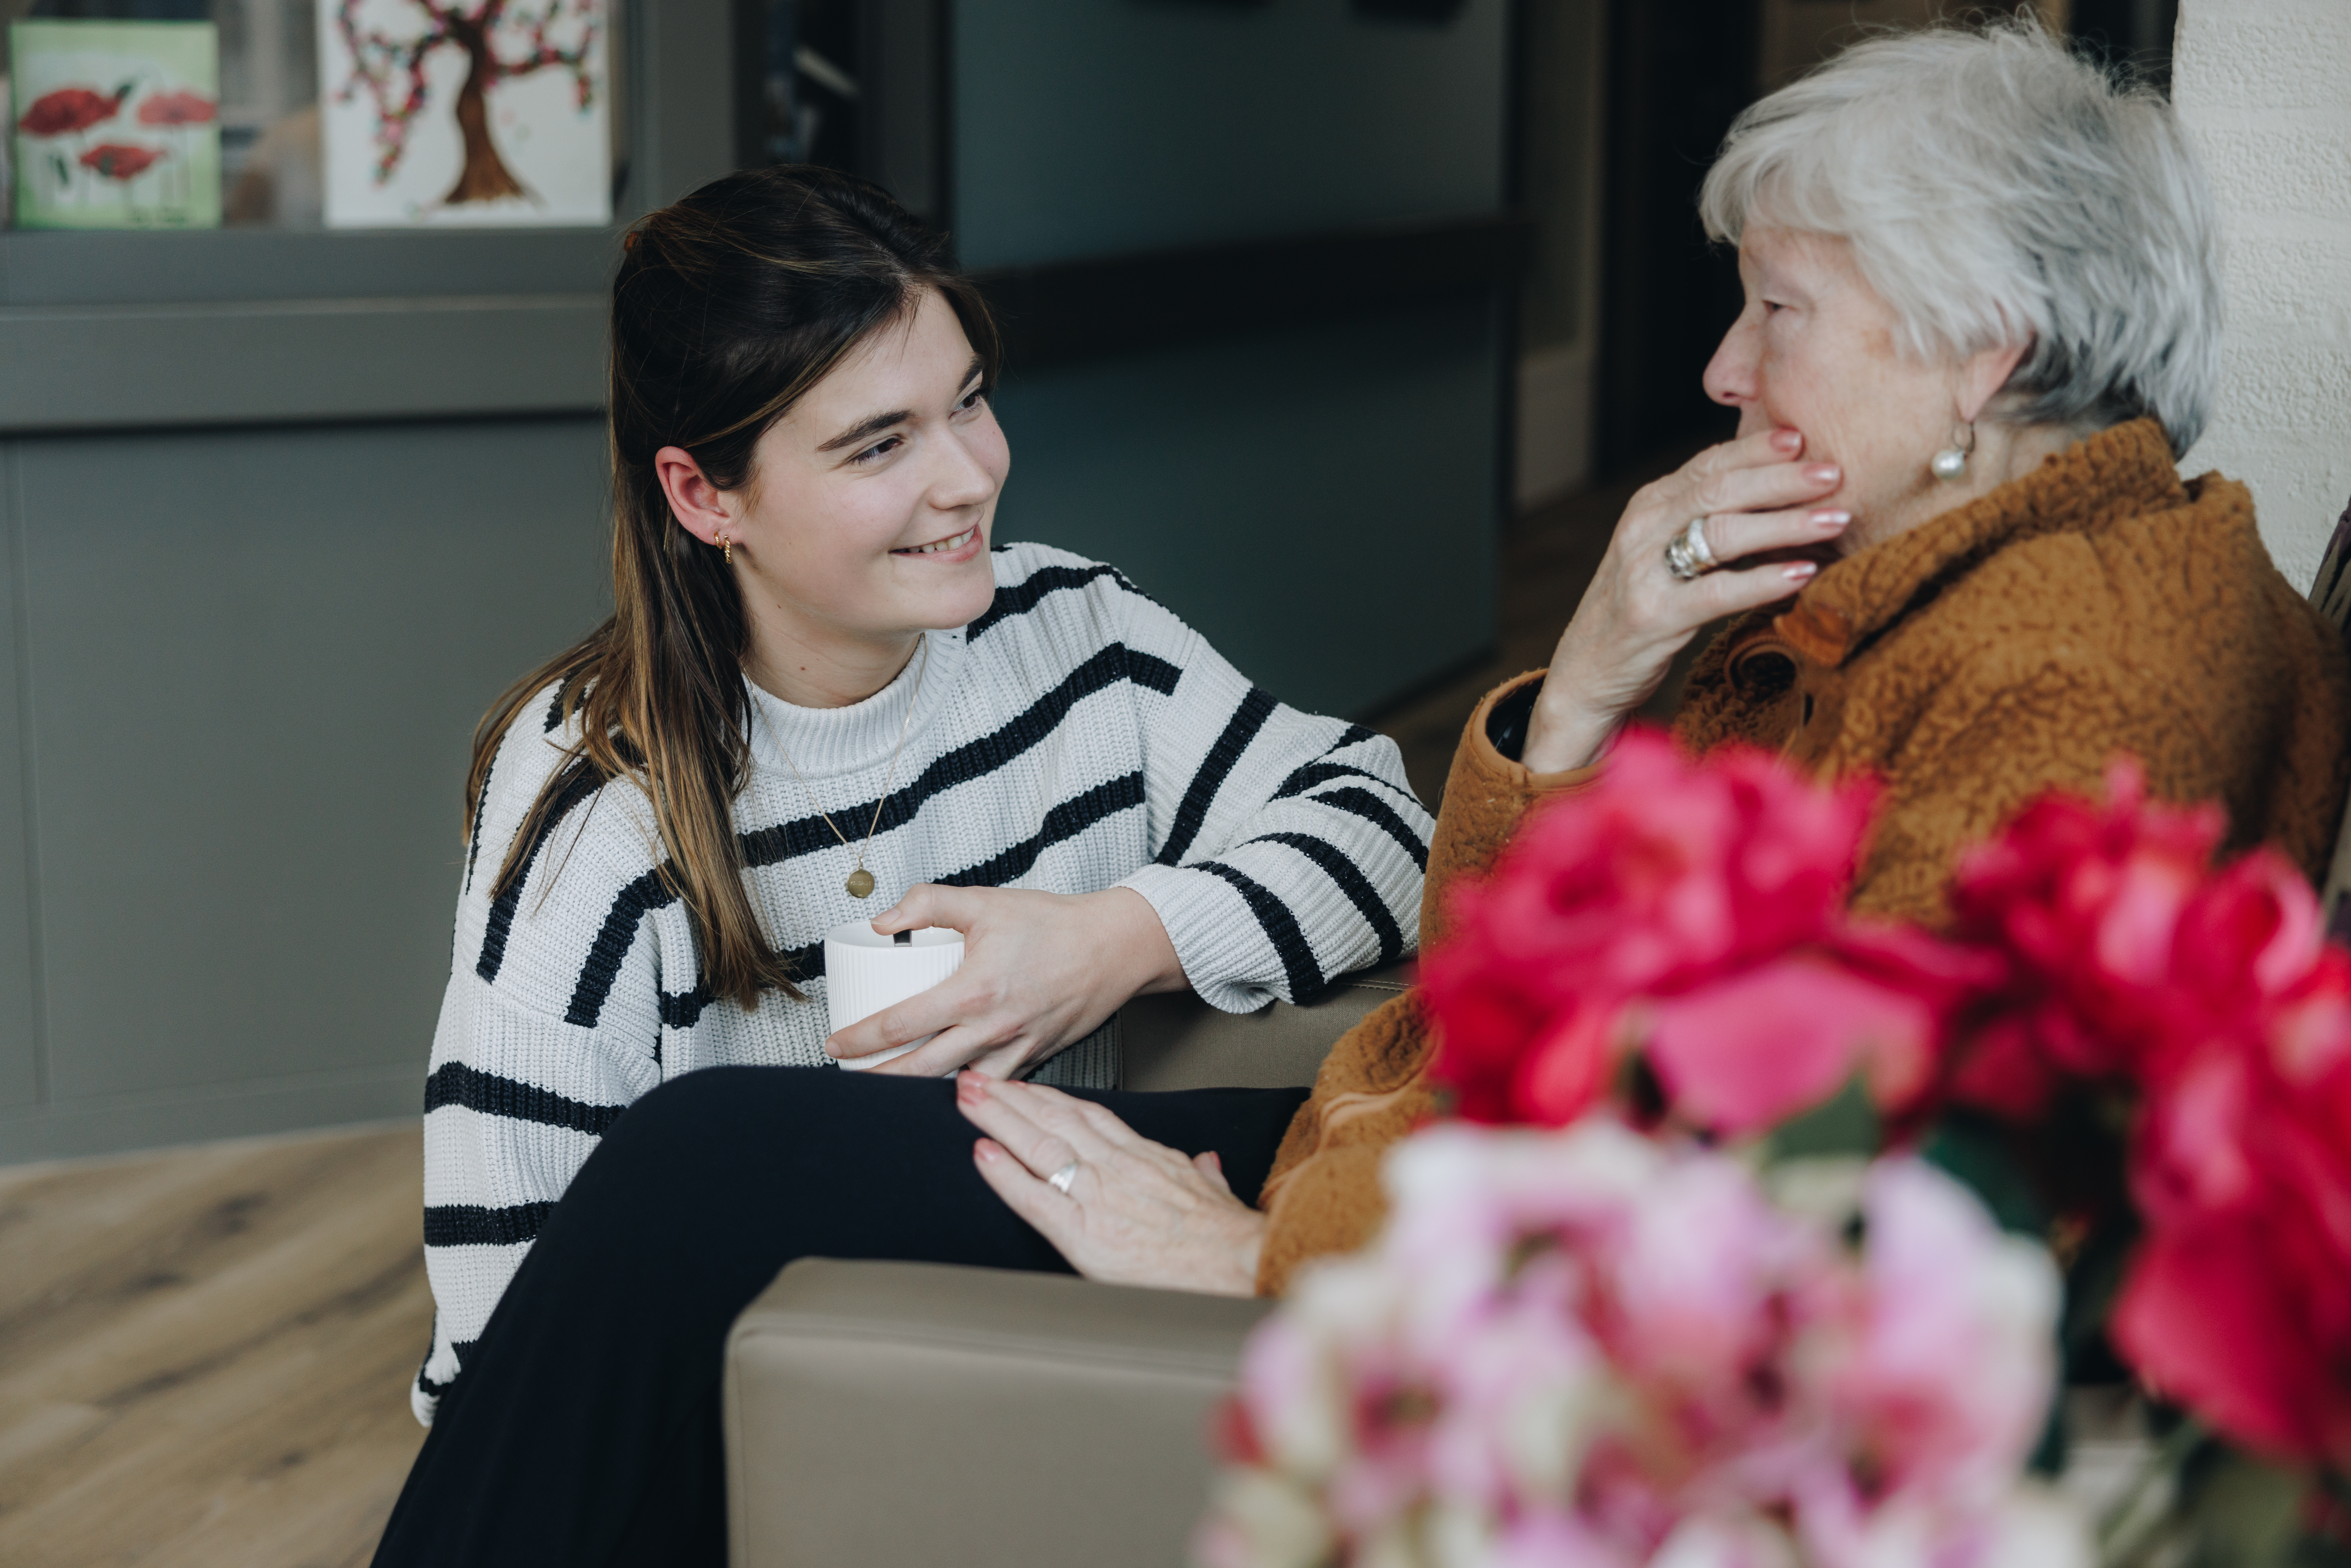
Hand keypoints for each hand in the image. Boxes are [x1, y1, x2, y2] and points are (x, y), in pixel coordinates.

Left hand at [826, 884, 1186, 1078]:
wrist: (1116, 947)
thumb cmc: (1054, 924)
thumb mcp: (985, 901)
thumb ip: (927, 902)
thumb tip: (882, 921)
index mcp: (976, 991)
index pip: (901, 1023)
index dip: (860, 1038)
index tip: (835, 1043)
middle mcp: (994, 1029)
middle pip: (920, 1071)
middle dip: (877, 1081)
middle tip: (847, 1080)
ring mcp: (1017, 1051)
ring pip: (956, 1089)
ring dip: (919, 1094)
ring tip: (887, 1092)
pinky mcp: (1035, 1059)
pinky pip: (993, 1088)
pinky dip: (965, 1094)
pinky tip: (943, 1093)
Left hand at [956, 1072, 1264, 1294]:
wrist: (1241, 1266)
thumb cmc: (1228, 1239)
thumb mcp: (1215, 1192)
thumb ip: (1202, 1174)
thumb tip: (1205, 1164)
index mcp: (1144, 1158)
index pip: (1087, 1116)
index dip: (1048, 1098)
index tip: (1021, 1085)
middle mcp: (1117, 1168)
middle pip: (1054, 1119)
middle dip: (1011, 1096)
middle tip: (976, 1077)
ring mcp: (1099, 1197)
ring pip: (1039, 1145)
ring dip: (998, 1118)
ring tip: (967, 1099)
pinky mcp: (1086, 1235)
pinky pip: (1036, 1198)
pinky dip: (1006, 1174)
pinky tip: (982, 1155)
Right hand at [1522, 427, 1848, 772]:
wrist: (1585, 674)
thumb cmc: (1640, 609)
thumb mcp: (1661, 551)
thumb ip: (1701, 518)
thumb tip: (1774, 489)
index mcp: (1648, 506)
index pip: (1709, 464)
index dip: (1757, 448)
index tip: (1805, 437)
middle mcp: (1642, 530)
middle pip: (1720, 489)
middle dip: (1782, 478)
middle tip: (1835, 472)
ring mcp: (1643, 572)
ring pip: (1723, 533)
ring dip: (1786, 524)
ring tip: (1835, 519)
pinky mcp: (1653, 616)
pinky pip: (1719, 592)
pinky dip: (1764, 581)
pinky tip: (1803, 574)